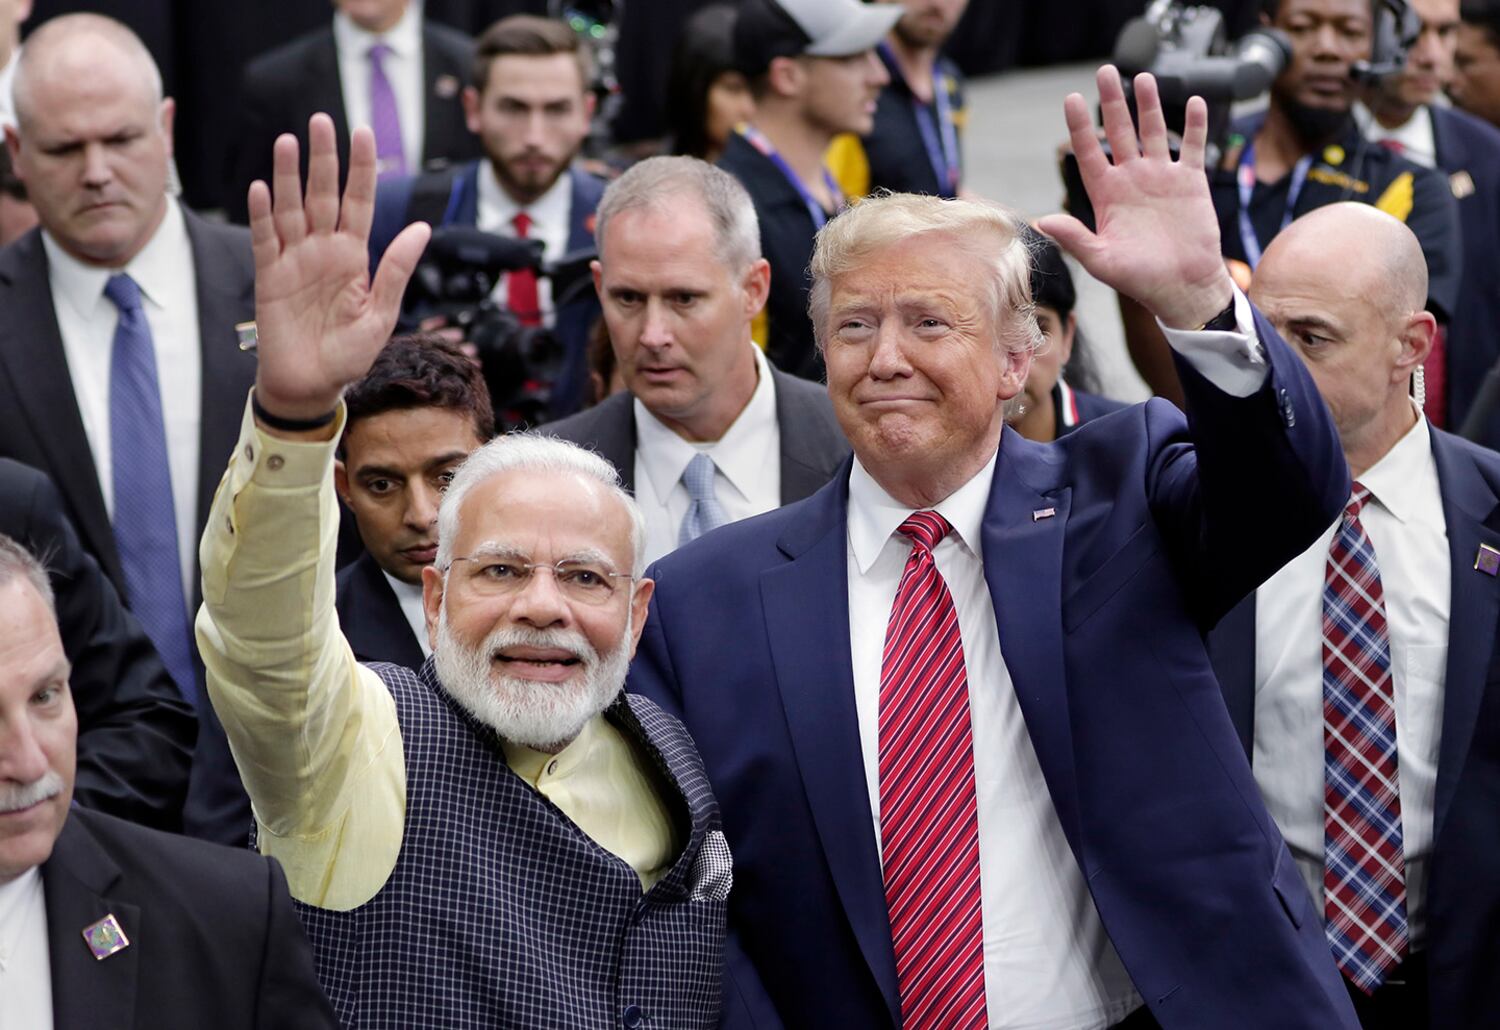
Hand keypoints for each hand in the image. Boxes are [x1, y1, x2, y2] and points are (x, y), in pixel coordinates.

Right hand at [247, 114, 431, 421]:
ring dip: (287, 176)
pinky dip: (263, 215)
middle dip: (324, 158)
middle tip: (322, 120)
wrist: (312, 385)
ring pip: (291, 209)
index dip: (362, 168)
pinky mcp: (269, 276)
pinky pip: (265, 239)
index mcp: (354, 257)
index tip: (364, 133)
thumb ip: (396, 270)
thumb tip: (421, 227)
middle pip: (323, 195)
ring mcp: (294, 260)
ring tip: (287, 142)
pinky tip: (262, 188)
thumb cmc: (349, 354)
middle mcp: (324, 250)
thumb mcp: (382, 314)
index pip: (359, 202)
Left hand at [1036, 66, 1233, 329]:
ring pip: (1152, 131)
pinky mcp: (1190, 182)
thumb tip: (1042, 221)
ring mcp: (1161, 178)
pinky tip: (1193, 101)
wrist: (1182, 287)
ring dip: (1148, 105)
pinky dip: (1194, 125)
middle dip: (1112, 102)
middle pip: (1119, 132)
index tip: (1072, 99)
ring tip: (1142, 77)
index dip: (1080, 126)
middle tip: (1105, 71)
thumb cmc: (1140, 279)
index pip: (1089, 153)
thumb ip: (1074, 238)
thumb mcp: (1101, 261)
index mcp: (1106, 195)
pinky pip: (1191, 146)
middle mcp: (1131, 180)